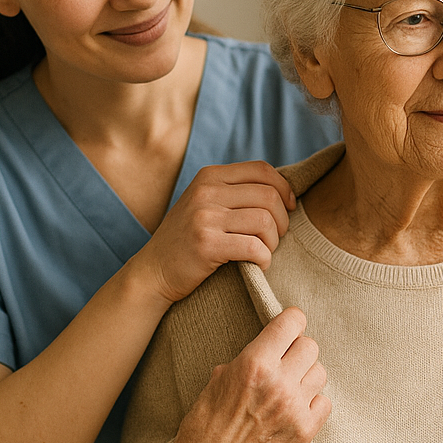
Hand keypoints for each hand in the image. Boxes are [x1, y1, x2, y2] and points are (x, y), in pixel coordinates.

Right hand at [134, 161, 295, 306]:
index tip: (289, 208)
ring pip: (265, 221)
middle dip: (282, 220)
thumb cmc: (188, 239)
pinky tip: (258, 265)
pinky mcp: (206, 245)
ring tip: (264, 251)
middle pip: (269, 196)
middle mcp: (206, 191)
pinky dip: (264, 259)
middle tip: (275, 238)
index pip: (262, 170)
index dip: (284, 188)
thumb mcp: (205, 203)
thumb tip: (283, 189)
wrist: (153, 272)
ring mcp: (204, 217)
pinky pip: (254, 248)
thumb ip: (234, 191)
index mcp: (210, 176)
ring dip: (273, 242)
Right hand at [165, 307, 330, 442]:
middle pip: (311, 346)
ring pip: (320, 372)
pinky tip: (295, 406)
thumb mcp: (219, 377)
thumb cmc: (208, 420)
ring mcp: (294, 409)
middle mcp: (278, 383)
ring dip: (306, 375)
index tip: (289, 325)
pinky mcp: (305, 432)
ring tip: (289, 385)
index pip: (291, 323)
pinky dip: (312, 401)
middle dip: (297, 349)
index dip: (291, 321)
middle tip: (285, 359)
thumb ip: (250, 357)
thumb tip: (273, 345)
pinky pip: (324, 402)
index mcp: (254, 364)